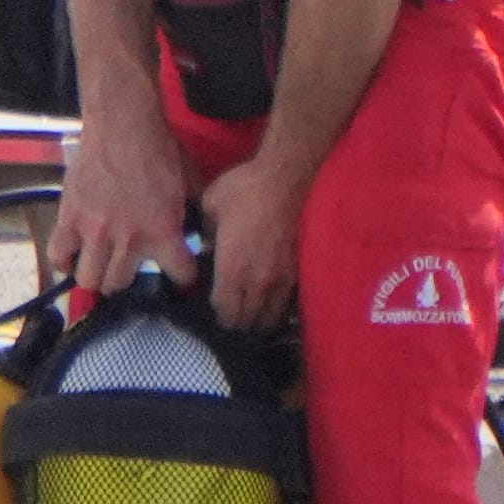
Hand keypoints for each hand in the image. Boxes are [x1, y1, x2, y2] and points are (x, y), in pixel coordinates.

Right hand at [51, 103, 199, 299]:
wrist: (124, 123)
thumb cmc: (159, 149)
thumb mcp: (190, 184)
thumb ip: (193, 214)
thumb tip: (200, 230)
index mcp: (163, 231)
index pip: (181, 275)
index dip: (183, 274)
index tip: (178, 270)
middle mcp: (128, 239)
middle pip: (120, 285)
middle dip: (127, 279)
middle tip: (128, 266)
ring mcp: (94, 231)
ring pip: (89, 280)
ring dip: (97, 275)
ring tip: (100, 264)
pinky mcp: (69, 217)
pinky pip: (58, 255)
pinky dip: (64, 261)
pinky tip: (73, 255)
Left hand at [194, 145, 315, 334]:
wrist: (286, 179)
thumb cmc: (244, 191)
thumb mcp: (210, 207)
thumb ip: (204, 233)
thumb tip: (205, 247)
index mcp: (232, 270)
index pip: (224, 311)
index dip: (217, 316)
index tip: (212, 311)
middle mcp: (258, 282)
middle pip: (248, 321)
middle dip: (237, 324)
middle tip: (230, 318)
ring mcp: (282, 279)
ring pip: (270, 318)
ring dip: (259, 322)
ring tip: (251, 318)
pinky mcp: (299, 271)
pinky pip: (288, 304)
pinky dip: (278, 310)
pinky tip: (271, 305)